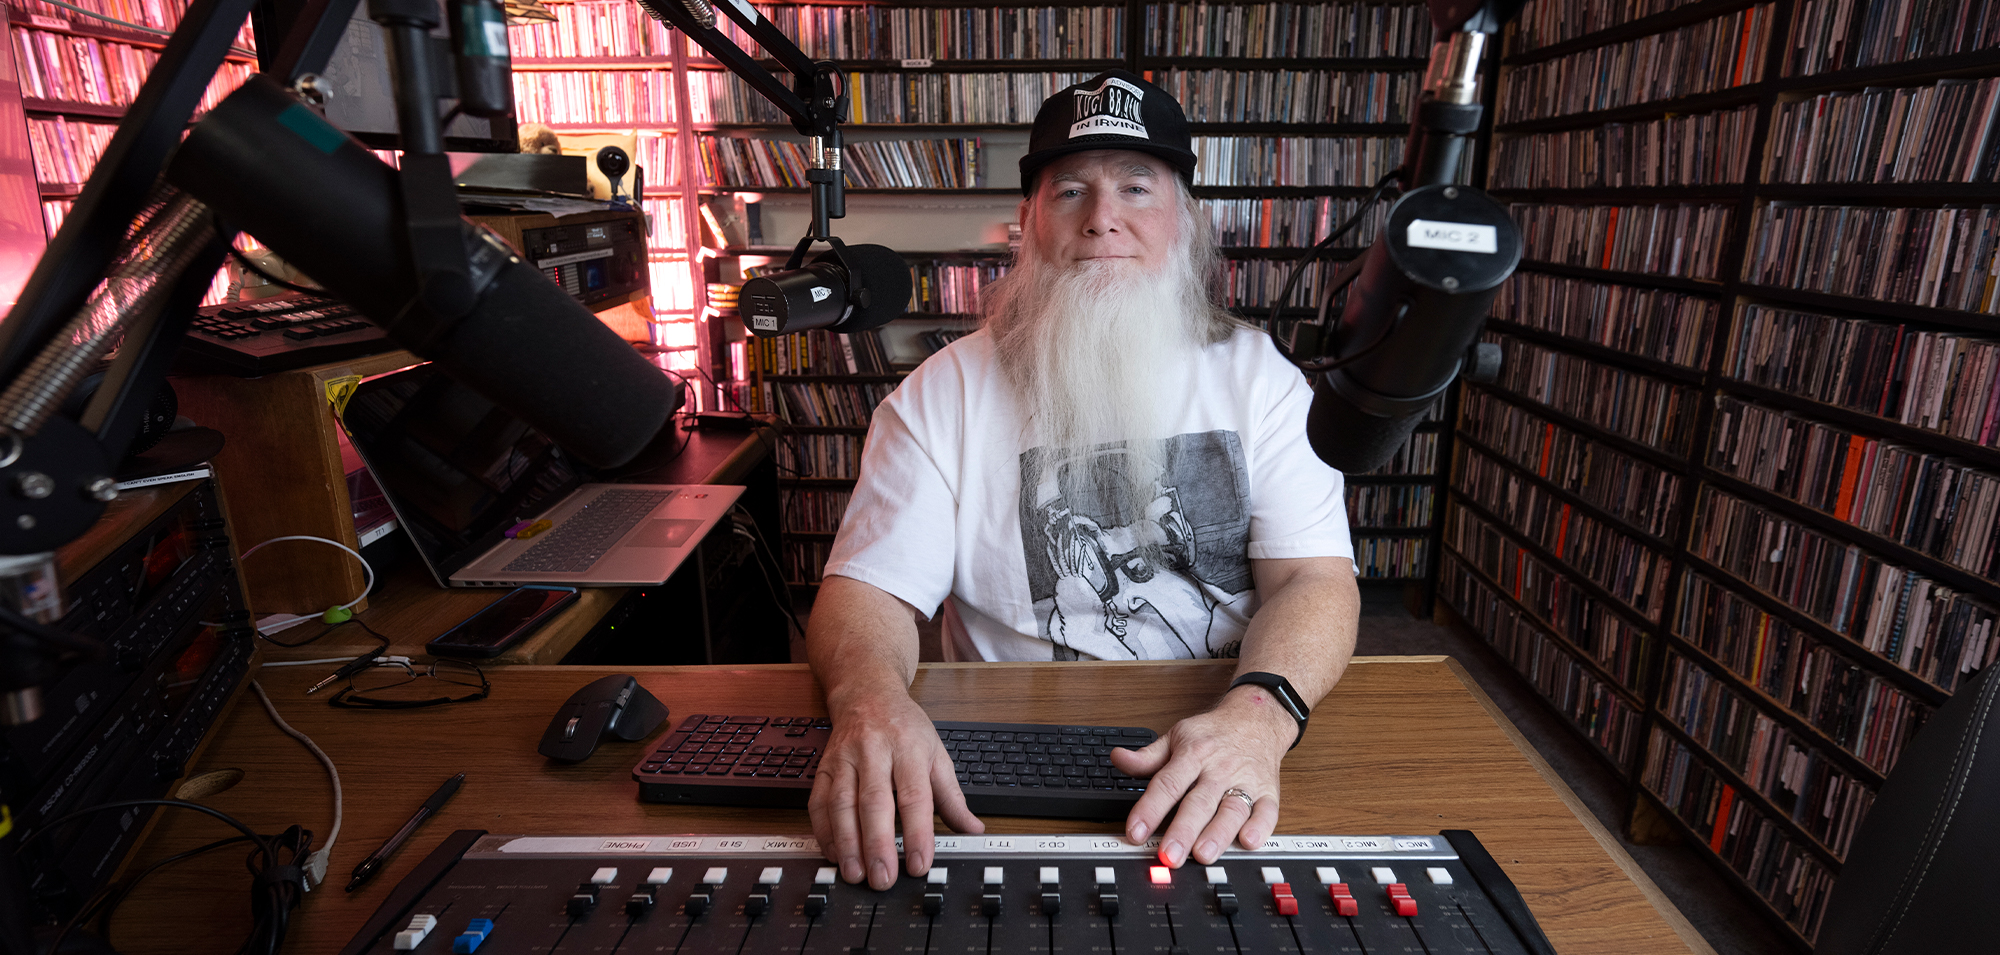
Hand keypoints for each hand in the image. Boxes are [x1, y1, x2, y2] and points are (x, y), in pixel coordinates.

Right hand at [808, 689, 982, 888]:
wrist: (867, 694)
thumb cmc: (904, 726)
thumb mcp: (937, 753)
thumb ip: (952, 796)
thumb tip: (973, 829)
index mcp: (909, 749)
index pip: (915, 796)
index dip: (918, 833)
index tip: (920, 863)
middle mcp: (874, 752)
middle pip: (874, 802)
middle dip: (877, 844)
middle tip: (883, 877)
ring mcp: (845, 759)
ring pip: (842, 804)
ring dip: (847, 843)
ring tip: (855, 873)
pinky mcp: (823, 767)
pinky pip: (818, 802)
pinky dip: (824, 831)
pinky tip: (834, 853)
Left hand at [1109, 693, 1288, 866]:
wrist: (1256, 718)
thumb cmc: (1214, 734)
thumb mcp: (1176, 737)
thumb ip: (1147, 756)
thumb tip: (1117, 759)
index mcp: (1193, 754)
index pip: (1168, 783)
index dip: (1149, 809)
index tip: (1135, 832)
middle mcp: (1219, 769)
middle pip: (1200, 802)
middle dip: (1183, 831)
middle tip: (1169, 855)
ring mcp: (1246, 781)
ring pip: (1232, 810)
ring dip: (1218, 833)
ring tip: (1203, 854)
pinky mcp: (1269, 793)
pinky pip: (1267, 812)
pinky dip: (1260, 827)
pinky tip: (1248, 841)